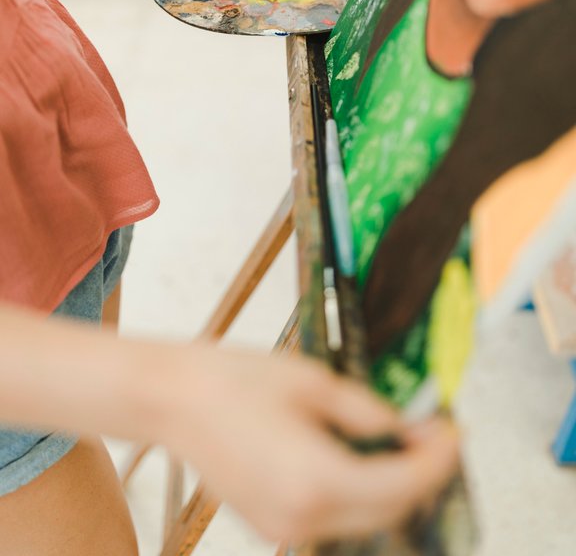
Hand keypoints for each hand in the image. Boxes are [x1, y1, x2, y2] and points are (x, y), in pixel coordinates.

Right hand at [159, 345, 459, 544]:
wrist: (173, 399)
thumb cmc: (236, 380)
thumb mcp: (312, 381)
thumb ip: (367, 410)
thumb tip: (408, 427)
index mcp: (317, 479)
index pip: (403, 484)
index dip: (439, 459)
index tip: (456, 431)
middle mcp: (304, 518)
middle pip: (389, 511)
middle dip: (422, 475)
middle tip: (437, 435)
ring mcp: (284, 528)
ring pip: (364, 520)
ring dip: (394, 487)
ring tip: (406, 443)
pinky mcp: (270, 524)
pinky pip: (334, 519)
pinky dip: (360, 493)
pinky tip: (364, 457)